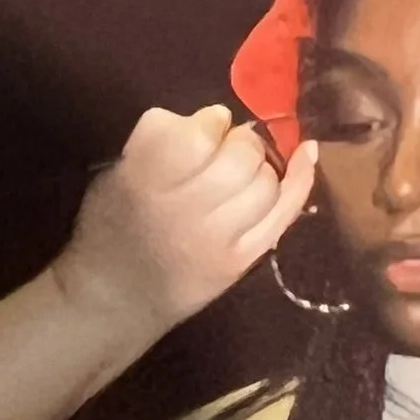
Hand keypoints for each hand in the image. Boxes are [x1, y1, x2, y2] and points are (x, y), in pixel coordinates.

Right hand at [55, 105, 318, 347]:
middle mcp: (184, 210)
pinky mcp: (242, 260)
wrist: (115, 300)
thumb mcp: (117, 173)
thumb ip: (156, 141)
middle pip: (239, 156)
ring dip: (260, 164)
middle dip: (240, 142)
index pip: (198, 135)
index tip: (206, 126)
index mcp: (145, 180)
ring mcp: (218, 238)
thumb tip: (214, 118)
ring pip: (265, 181)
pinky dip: (300, 179)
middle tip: (227, 148)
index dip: (209, 122)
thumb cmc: (111, 229)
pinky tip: (307, 153)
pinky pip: (284, 213)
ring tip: (243, 168)